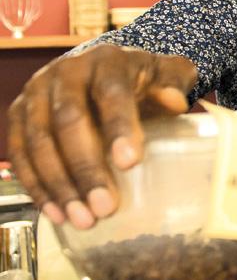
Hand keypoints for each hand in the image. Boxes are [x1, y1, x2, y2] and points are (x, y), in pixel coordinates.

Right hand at [8, 45, 197, 228]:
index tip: (130, 163)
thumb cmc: (141, 79)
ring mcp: (37, 93)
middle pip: (69, 121)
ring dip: (59, 185)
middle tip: (105, 206)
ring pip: (38, 141)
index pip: (111, 93)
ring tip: (83, 218)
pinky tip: (57, 212)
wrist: (105, 70)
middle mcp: (65, 73)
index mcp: (106, 61)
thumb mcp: (166, 74)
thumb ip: (174, 82)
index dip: (119, 127)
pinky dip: (37, 186)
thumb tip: (174, 102)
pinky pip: (20, 154)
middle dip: (86, 168)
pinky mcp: (19, 115)